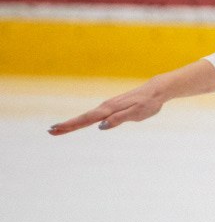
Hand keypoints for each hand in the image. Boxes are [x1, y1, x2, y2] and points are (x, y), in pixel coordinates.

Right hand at [51, 77, 172, 133]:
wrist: (156, 90)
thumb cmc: (148, 103)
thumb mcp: (137, 113)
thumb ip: (119, 119)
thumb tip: (101, 126)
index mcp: (110, 109)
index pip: (87, 119)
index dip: (72, 125)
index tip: (57, 129)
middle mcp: (106, 107)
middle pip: (83, 118)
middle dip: (67, 125)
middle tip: (50, 131)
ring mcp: (108, 106)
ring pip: (87, 117)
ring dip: (73, 123)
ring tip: (59, 128)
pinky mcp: (112, 107)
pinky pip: (94, 115)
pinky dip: (84, 119)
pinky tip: (79, 123)